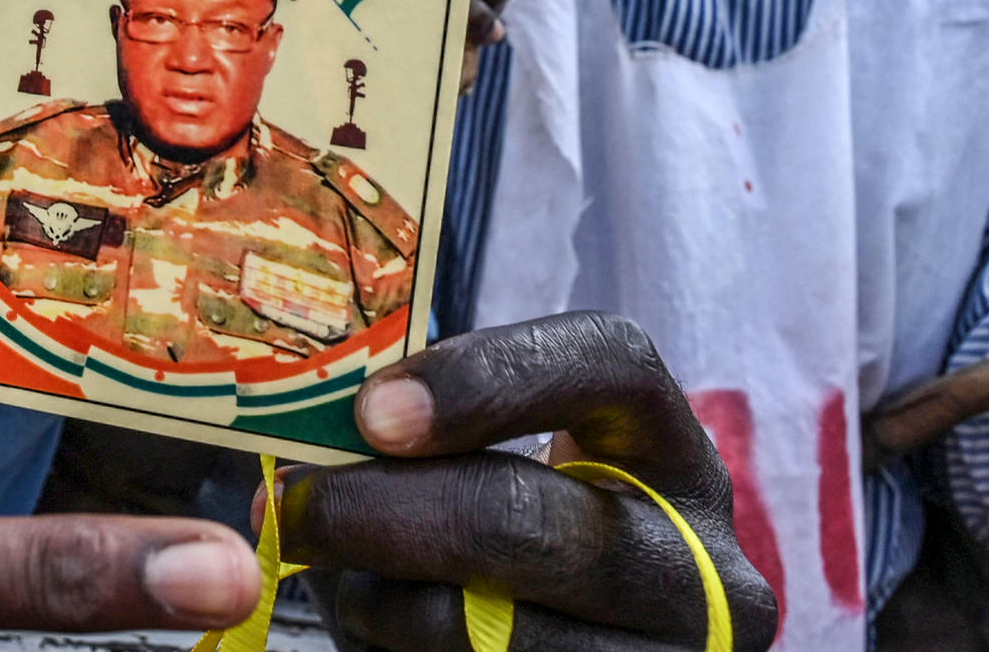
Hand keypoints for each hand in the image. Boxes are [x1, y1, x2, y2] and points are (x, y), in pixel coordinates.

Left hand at [281, 312, 778, 650]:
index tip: (372, 414)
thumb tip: (307, 434)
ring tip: (338, 585)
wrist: (568, 650)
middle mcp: (701, 564)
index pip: (610, 365)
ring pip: (497, 634)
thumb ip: (426, 438)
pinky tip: (376, 638)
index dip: (487, 377)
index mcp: (670, 455)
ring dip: (384, 607)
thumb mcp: (499, 475)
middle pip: (530, 520)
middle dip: (381, 511)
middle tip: (287, 506)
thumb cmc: (511, 549)